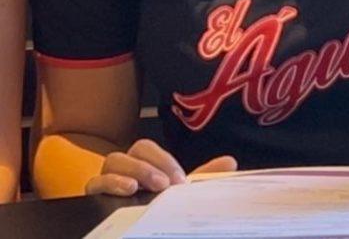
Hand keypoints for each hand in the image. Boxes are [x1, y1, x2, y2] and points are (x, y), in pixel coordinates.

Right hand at [84, 139, 236, 195]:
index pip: (148, 148)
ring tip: (142, 187)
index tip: (180, 181)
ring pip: (111, 162)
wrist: (136, 224)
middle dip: (149, 165)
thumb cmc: (157, 203)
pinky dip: (109, 184)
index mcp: (144, 162)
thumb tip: (230, 162)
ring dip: (131, 172)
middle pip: (130, 151)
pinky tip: (126, 191)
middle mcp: (124, 167)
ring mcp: (107, 179)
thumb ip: (202, 177)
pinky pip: (94, 184)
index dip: (164, 161)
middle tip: (164, 185)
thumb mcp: (179, 192)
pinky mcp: (94, 196)